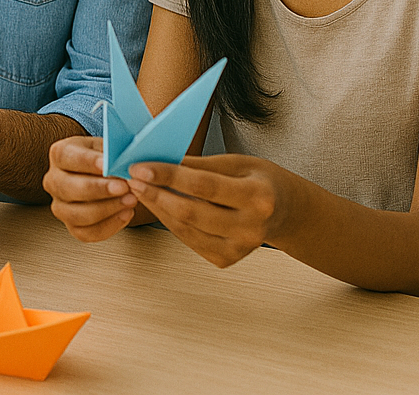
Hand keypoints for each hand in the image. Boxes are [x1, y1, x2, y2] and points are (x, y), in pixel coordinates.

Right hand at [43, 135, 137, 240]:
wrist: (104, 176)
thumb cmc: (105, 158)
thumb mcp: (106, 146)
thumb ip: (111, 151)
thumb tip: (122, 160)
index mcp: (59, 154)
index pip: (66, 157)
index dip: (86, 161)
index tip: (106, 164)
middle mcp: (54, 181)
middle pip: (68, 188)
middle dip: (98, 189)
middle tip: (123, 186)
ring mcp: (60, 206)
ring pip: (77, 214)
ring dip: (107, 209)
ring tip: (130, 200)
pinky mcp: (72, 226)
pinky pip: (88, 233)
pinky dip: (110, 225)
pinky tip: (126, 213)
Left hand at [127, 154, 293, 267]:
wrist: (287, 212)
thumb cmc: (260, 180)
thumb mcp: (237, 162)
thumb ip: (200, 164)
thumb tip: (159, 159)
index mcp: (257, 196)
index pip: (204, 186)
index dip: (168, 176)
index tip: (140, 167)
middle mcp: (251, 227)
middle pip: (192, 211)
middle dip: (156, 194)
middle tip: (131, 178)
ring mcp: (240, 248)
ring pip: (186, 228)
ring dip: (157, 208)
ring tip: (137, 189)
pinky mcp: (227, 260)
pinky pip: (190, 240)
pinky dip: (169, 221)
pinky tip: (156, 205)